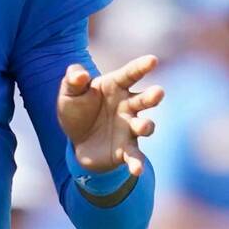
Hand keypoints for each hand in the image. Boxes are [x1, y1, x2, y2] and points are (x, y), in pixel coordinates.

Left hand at [57, 55, 164, 175]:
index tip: (153, 59)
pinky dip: (137, 162)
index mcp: (115, 86)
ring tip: (142, 126)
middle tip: (158, 92)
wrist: (77, 139)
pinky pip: (135, 155)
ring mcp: (130, 127)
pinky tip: (136, 169)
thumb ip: (73, 80)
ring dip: (145, 125)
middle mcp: (128, 106)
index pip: (130, 74)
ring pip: (144, 125)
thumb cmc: (77, 109)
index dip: (141, 66)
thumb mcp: (69, 93)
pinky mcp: (126, 149)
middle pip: (143, 99)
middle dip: (152, 96)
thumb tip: (80, 75)